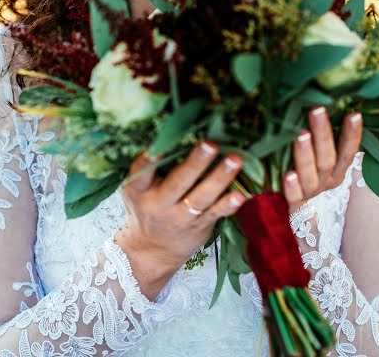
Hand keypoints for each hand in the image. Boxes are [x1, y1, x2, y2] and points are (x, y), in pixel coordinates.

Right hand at [115, 141, 244, 299]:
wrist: (152, 250)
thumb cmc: (146, 205)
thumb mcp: (137, 188)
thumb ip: (149, 166)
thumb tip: (175, 128)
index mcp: (139, 190)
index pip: (141, 174)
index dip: (149, 161)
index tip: (158, 147)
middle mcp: (159, 204)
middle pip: (178, 183)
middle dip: (195, 163)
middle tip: (211, 144)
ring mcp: (181, 217)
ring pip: (201, 197)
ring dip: (220, 178)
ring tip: (235, 160)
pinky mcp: (201, 225)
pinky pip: (216, 214)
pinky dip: (229, 204)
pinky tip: (242, 194)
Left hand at [283, 107, 362, 212]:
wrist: (300, 216)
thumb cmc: (308, 175)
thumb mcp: (318, 158)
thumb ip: (319, 139)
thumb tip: (316, 105)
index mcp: (336, 170)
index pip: (348, 151)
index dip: (352, 134)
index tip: (354, 114)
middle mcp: (326, 181)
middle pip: (327, 157)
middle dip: (323, 133)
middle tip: (317, 110)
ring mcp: (311, 193)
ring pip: (311, 174)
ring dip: (306, 154)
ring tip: (301, 135)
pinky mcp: (294, 205)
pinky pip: (294, 196)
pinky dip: (291, 187)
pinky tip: (288, 174)